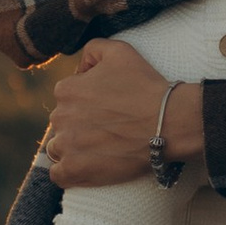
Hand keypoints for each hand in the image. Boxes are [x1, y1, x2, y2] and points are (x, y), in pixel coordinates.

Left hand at [42, 37, 196, 186]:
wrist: (167, 122)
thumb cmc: (145, 86)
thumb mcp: (119, 51)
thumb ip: (92, 49)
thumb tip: (80, 67)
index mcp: (66, 90)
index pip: (67, 97)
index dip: (86, 102)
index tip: (105, 109)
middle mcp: (60, 117)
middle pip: (62, 123)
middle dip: (79, 125)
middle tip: (107, 129)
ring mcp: (66, 145)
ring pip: (58, 148)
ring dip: (73, 149)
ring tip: (99, 149)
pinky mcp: (74, 170)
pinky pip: (59, 175)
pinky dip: (68, 173)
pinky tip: (86, 167)